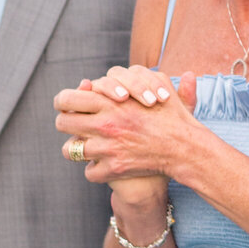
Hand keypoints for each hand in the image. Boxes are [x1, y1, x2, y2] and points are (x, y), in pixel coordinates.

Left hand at [55, 67, 198, 184]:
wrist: (186, 148)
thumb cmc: (173, 116)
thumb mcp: (159, 85)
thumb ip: (134, 76)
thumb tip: (99, 79)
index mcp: (110, 102)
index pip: (66, 99)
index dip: (63, 102)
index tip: (68, 106)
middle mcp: (104, 124)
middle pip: (62, 123)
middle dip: (67, 123)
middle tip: (77, 126)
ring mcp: (107, 148)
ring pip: (70, 151)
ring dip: (78, 149)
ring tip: (88, 147)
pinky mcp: (113, 169)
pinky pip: (89, 171)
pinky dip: (96, 169)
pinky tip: (105, 164)